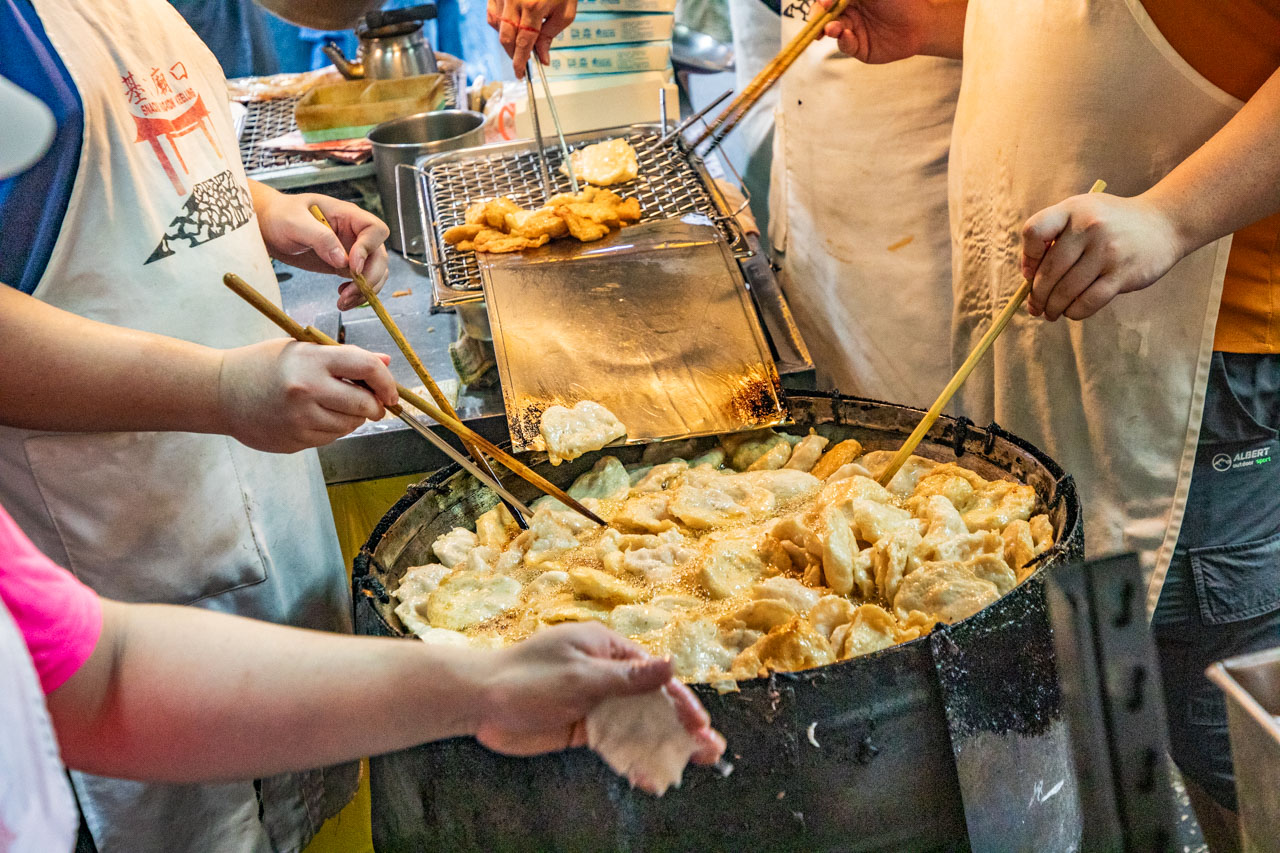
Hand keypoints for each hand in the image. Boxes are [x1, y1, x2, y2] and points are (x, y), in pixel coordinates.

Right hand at [218, 339, 399, 451]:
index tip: (391, 392)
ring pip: (351, 425)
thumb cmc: (263, 365)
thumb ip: (345, 357)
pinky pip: (331, 439)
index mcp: (312, 360)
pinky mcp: (295, 440)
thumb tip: (385, 364)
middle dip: (375, 406)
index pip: (367, 368)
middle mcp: (308, 390)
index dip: (387, 382)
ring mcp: (301, 419)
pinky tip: (314, 417)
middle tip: (370, 402)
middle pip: (365, 405)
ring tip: (333, 405)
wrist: (220, 392)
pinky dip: (333, 429)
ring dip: (353, 418)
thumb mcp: (302, 349)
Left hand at [254, 187, 390, 310]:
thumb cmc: (280, 216)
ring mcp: (352, 250)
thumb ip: (320, 238)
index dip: (369, 248)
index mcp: (348, 216)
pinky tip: (342, 297)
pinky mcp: (344, 266)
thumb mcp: (295, 222)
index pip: (375, 230)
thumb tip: (342, 261)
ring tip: (344, 301)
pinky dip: (357, 294)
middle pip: (379, 256)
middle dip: (369, 278)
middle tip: (350, 292)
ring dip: (365, 290)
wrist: (269, 227)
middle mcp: (355, 233)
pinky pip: (362, 282)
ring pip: (375, 272)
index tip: (352, 266)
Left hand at [472, 623, 725, 763]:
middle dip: (681, 727)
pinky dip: (632, 760)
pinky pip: (614, 745)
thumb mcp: (581, 676)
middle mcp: (606, 675)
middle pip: (651, 702)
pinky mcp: (582, 728)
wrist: (479, 701)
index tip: (700, 725)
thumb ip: (628, 678)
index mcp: (608, 649)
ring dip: (663, 746)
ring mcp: (595, 703)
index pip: (653, 675)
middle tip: (710, 751)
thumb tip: (671, 664)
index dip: (680, 701)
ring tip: (690, 767)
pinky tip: (649, 777)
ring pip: (637, 726)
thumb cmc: (527, 677)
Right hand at [487, 0, 576, 74]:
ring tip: (521, 37)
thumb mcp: (565, 12)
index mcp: (533, 8)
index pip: (523, 44)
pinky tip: (511, 25)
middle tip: (522, 61)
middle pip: (506, 39)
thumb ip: (550, 36)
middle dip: (513, 54)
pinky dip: (499, 24)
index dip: (520, 62)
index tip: (520, 74)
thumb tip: (543, 58)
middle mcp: (514, 1)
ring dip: (507, 39)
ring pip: (497, 27)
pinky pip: (492, 14)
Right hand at [819, 0, 960, 62]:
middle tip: (818, 18)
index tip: (824, 4)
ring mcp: (852, 30)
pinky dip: (843, 41)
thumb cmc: (901, 1)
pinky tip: (846, 35)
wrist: (922, 23)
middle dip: (818, 17)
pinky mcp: (859, 48)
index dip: (822, 2)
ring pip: (832, 30)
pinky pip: (845, 45)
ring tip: (831, 29)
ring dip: (828, 29)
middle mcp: (849, 13)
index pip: (829, 0)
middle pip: (824, 15)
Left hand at [1021, 193, 1185, 320]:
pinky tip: (1072, 311)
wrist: (1165, 223)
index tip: (1030, 272)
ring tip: (1050, 313)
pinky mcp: (1122, 274)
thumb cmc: (1112, 222)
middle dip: (1037, 295)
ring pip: (1066, 290)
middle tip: (1035, 307)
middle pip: (1048, 271)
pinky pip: (1088, 301)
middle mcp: (1089, 227)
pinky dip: (1075, 311)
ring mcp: (1107, 251)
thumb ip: (1055, 235)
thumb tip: (1029, 276)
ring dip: (1053, 308)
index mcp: (1073, 209)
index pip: (1034, 232)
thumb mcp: (1082, 212)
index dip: (1027, 257)